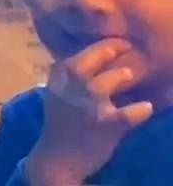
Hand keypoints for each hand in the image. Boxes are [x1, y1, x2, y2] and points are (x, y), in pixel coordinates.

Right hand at [26, 39, 154, 184]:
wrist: (57, 159)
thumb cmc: (58, 126)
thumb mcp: (53, 95)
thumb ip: (64, 78)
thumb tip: (82, 58)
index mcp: (56, 81)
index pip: (74, 56)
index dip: (94, 45)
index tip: (110, 40)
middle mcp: (69, 89)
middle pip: (88, 60)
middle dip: (109, 49)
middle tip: (126, 45)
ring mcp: (87, 106)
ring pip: (106, 81)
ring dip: (120, 75)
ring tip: (130, 75)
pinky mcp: (105, 124)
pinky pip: (128, 114)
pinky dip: (139, 110)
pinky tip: (145, 107)